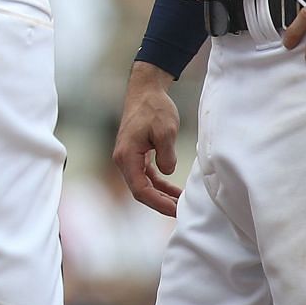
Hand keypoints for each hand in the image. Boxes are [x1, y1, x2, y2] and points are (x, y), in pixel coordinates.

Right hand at [111, 61, 182, 216]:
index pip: (140, 189)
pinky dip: (159, 185)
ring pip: (143, 185)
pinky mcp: (136, 154)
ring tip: (180, 205)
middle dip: (160, 204)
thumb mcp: (165, 131)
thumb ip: (166, 155)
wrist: (145, 91)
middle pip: (140, 191)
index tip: (177, 211)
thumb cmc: (154, 108)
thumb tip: (166, 172)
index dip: (159, 203)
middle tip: (182, 213)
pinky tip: (174, 191)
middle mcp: (123, 159)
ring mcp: (129, 158)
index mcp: (127, 156)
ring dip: (161, 196)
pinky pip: (146, 176)